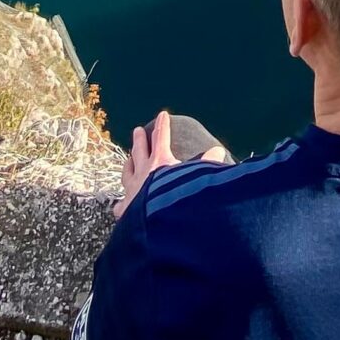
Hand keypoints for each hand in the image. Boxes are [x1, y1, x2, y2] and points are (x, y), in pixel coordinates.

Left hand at [115, 110, 230, 218]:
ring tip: (128, 159)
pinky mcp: (126, 209)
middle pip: (139, 150)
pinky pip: (122, 204)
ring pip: (127, 172)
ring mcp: (132, 190)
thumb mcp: (198, 176)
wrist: (162, 224)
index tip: (162, 114)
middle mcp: (143, 172)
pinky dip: (122, 204)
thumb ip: (209, 163)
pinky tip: (120, 207)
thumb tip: (219, 151)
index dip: (162, 125)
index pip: (161, 137)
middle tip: (137, 130)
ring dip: (129, 163)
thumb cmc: (182, 198)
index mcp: (160, 161)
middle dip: (140, 139)